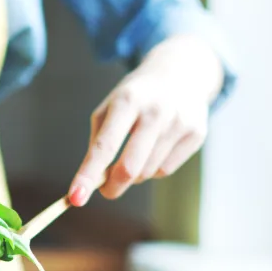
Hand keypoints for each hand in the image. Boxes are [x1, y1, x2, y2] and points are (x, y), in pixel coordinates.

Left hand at [68, 34, 223, 205]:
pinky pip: (165, 170)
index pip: (104, 147)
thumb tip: (93, 182)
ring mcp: (179, 122)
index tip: (75, 198)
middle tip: (105, 190)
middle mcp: (156, 111)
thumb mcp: (110, 107)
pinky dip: (153, 168)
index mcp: (127, 101)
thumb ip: (99, 143)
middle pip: (129, 168)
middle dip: (113, 187)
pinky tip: (155, 148)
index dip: (88, 175)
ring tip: (135, 152)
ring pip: (147, 172)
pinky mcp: (196, 133)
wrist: (181, 71)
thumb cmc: (136, 96)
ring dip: (134, 174)